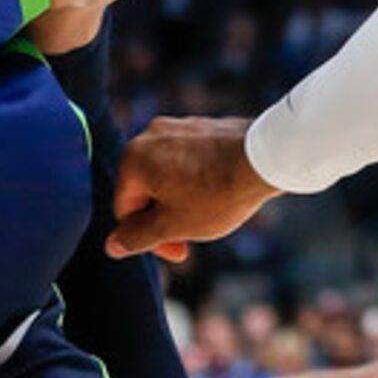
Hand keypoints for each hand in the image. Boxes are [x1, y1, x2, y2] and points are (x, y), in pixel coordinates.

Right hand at [108, 115, 276, 263]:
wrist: (266, 157)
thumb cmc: (217, 193)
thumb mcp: (173, 226)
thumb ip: (138, 237)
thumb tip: (112, 246)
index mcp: (133, 159)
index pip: (125, 211)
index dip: (149, 239)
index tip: (180, 252)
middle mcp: (148, 135)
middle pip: (145, 190)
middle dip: (167, 218)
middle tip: (194, 235)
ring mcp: (177, 126)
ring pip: (167, 175)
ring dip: (182, 199)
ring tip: (211, 210)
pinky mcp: (202, 125)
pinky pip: (189, 159)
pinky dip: (198, 179)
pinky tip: (220, 191)